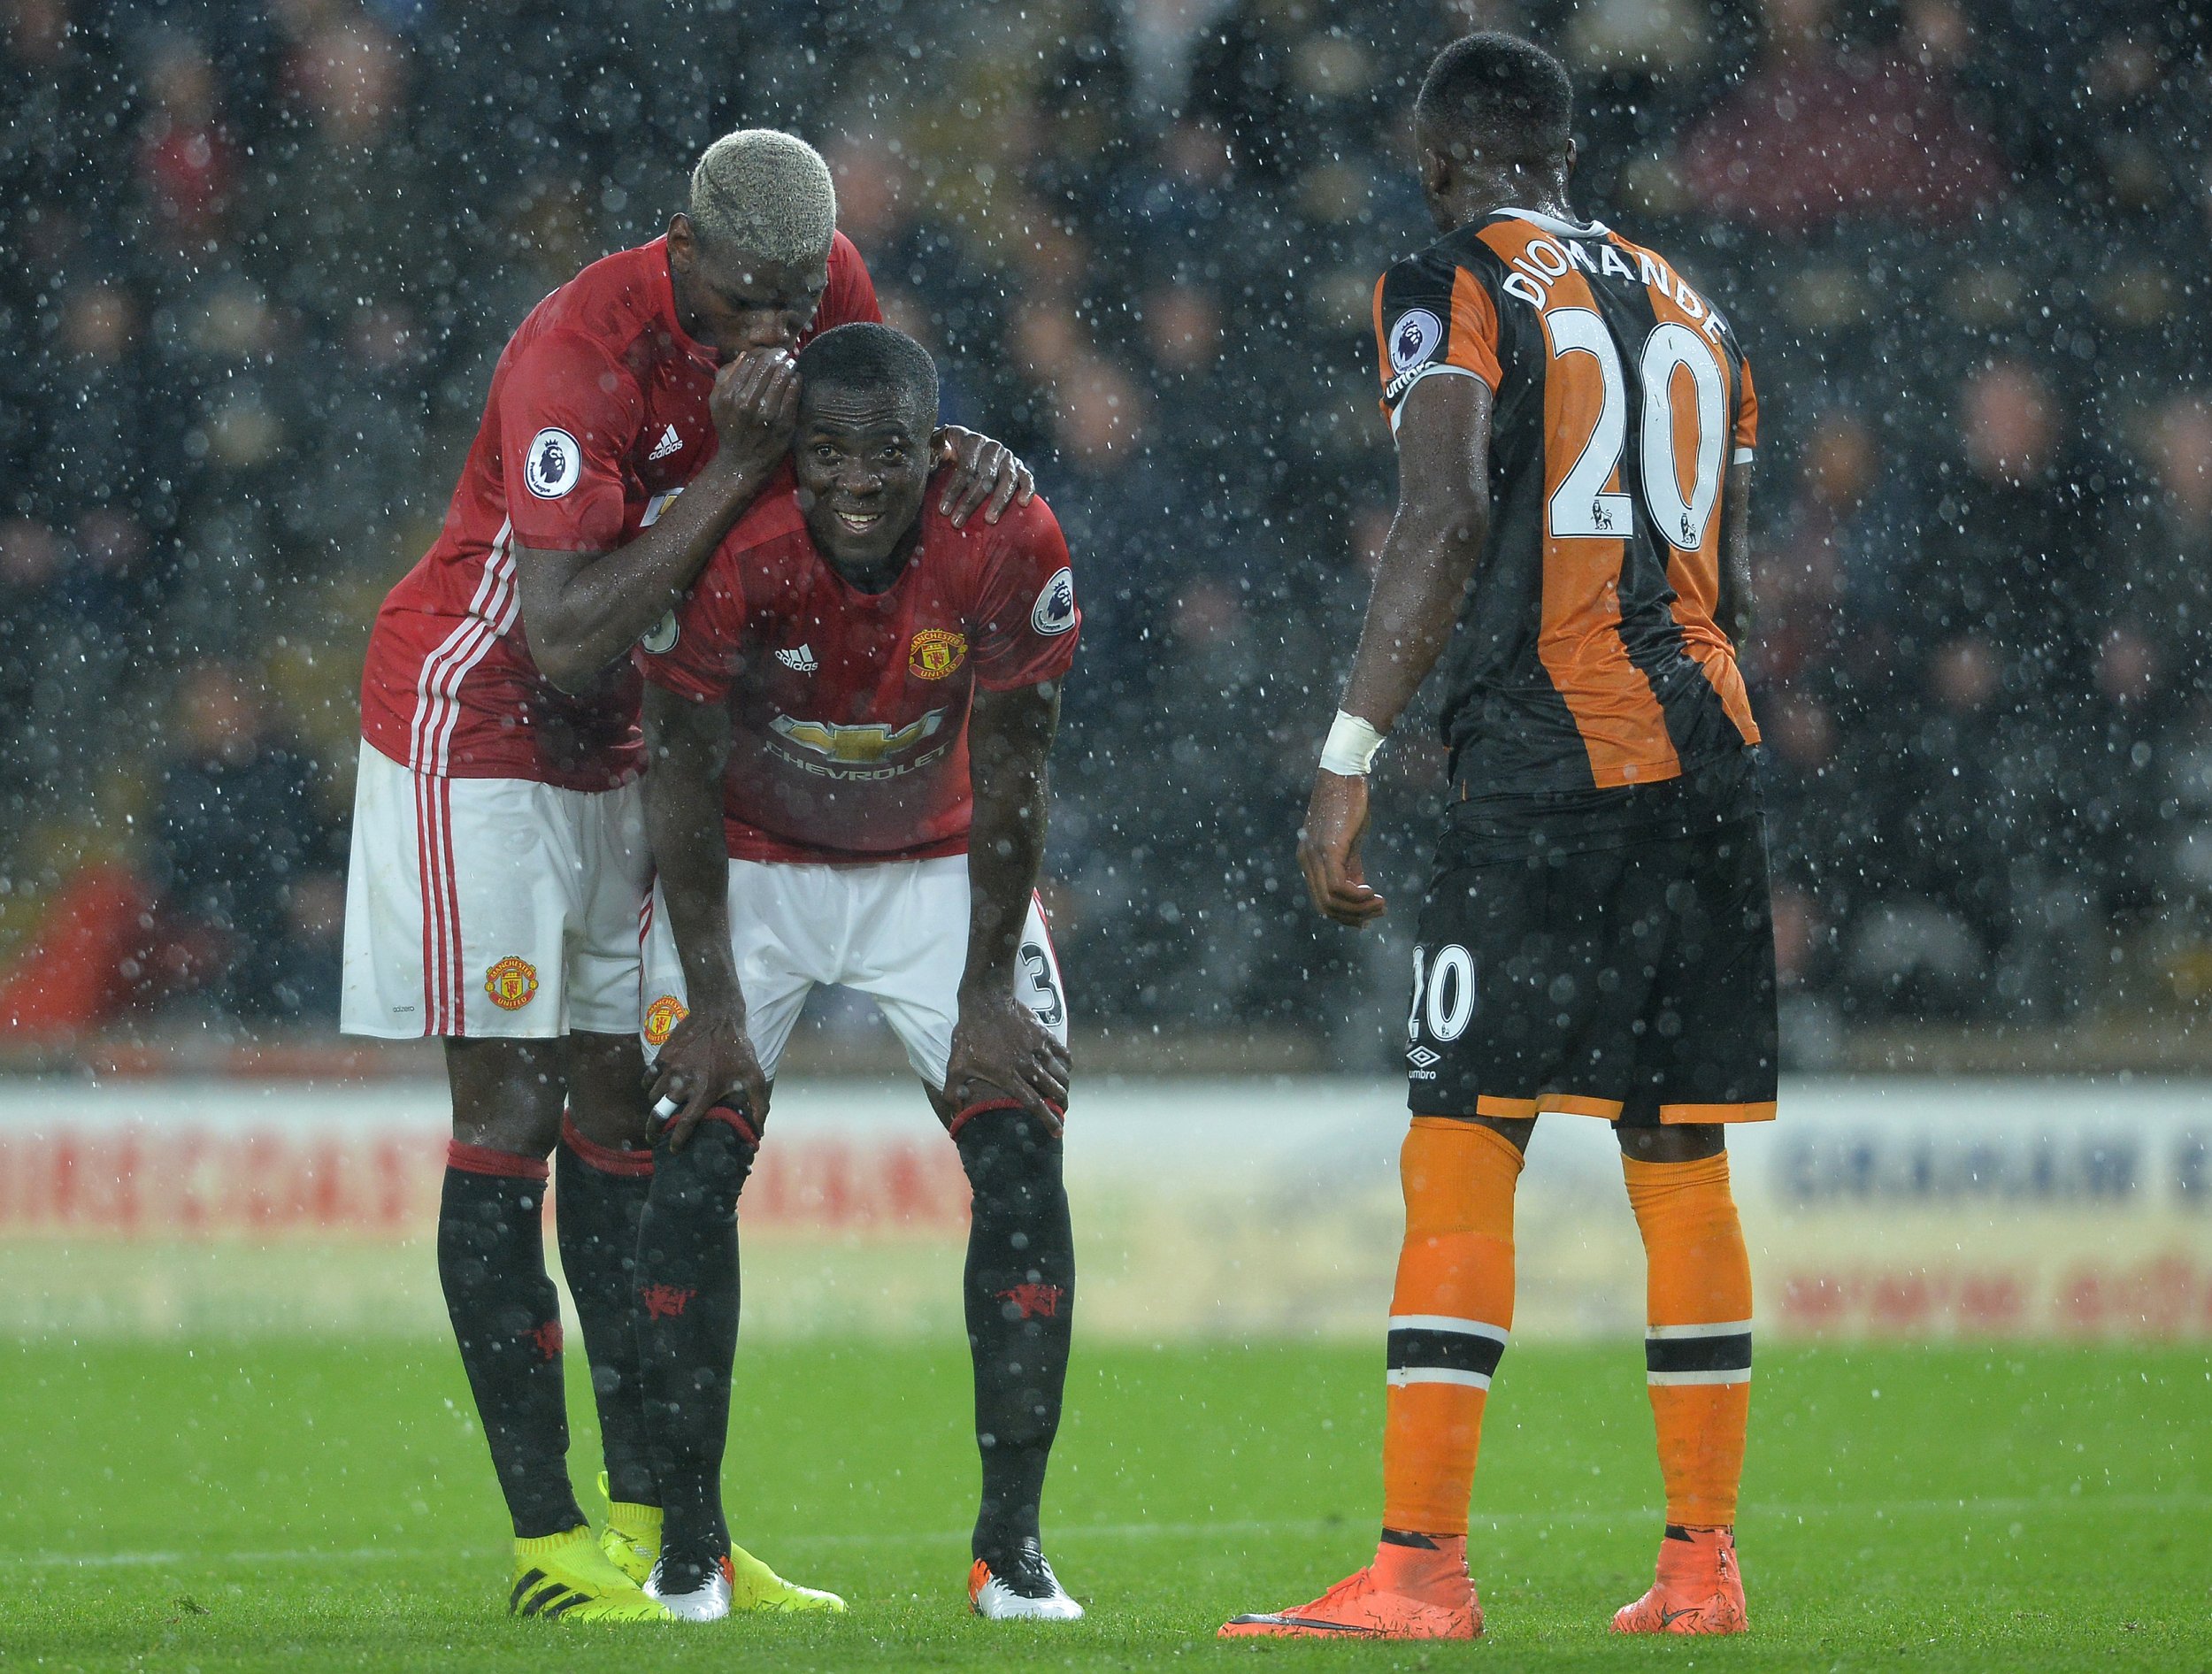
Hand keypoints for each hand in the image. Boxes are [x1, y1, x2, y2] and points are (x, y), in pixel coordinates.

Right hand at [646, 1001, 768, 1149]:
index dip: (677, 1140)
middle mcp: (683, 1083)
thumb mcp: (754, 1077)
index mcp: (704, 1092)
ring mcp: (670, 1069)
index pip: (684, 1125)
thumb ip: (759, 1106)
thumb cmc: (738, 1048)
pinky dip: (649, 1085)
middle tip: (653, 1137)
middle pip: (658, 1115)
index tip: (674, 1149)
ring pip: (652, 1096)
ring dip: (655, 1105)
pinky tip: (656, 1087)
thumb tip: (760, 1133)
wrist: (718, 1015)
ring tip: (660, 1109)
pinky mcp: (663, 1056)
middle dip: (653, 1130)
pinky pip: (648, 1077)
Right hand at [707, 348, 799, 482]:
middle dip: (777, 356)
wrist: (741, 463)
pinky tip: (794, 380)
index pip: (749, 360)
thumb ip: (725, 377)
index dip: (761, 352)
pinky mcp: (784, 422)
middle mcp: (747, 402)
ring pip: (783, 375)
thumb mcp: (717, 403)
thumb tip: (743, 356)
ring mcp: (767, 413)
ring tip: (789, 364)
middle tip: (783, 354)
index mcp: (729, 395)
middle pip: (767, 364)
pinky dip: (796, 381)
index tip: (767, 353)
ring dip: (788, 366)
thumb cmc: (730, 429)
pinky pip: (794, 391)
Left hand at [933, 426, 1034, 527]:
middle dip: (970, 502)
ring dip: (998, 502)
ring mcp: (1008, 457)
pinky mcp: (1020, 467)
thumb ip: (936, 453)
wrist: (969, 445)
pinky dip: (1028, 489)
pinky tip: (1022, 503)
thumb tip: (940, 456)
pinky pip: (1027, 478)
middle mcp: (992, 447)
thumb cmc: (949, 455)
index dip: (954, 490)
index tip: (943, 510)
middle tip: (957, 522)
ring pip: (1007, 479)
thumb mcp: (939, 449)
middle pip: (985, 476)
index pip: (965, 467)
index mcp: (972, 440)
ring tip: (989, 520)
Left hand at [945, 984, 1069, 1121]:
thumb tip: (954, 1111)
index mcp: (1007, 1076)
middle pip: (1053, 1090)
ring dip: (1064, 1085)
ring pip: (1060, 1073)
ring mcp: (1036, 1049)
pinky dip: (1067, 1063)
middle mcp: (1025, 1065)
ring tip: (1063, 1092)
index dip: (1048, 1119)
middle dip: (1061, 1104)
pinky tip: (1065, 1068)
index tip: (1058, 1131)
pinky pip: (1062, 1052)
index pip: (1034, 1104)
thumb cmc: (968, 1034)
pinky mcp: (1042, 1035)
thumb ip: (953, 1090)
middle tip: (1062, 1110)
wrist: (984, 1002)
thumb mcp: (955, 1064)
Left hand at [1298, 770, 1386, 928]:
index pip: (1321, 901)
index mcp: (1308, 860)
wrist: (1344, 774)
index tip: (1367, 917)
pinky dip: (1357, 896)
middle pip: (1324, 907)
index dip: (1345, 915)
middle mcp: (1306, 860)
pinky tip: (1372, 892)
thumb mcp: (1348, 842)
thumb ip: (1351, 868)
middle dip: (1353, 917)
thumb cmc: (1348, 805)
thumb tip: (1361, 893)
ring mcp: (1315, 855)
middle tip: (1379, 912)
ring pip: (1331, 900)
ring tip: (1381, 904)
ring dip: (1359, 909)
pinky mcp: (1329, 848)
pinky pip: (1338, 885)